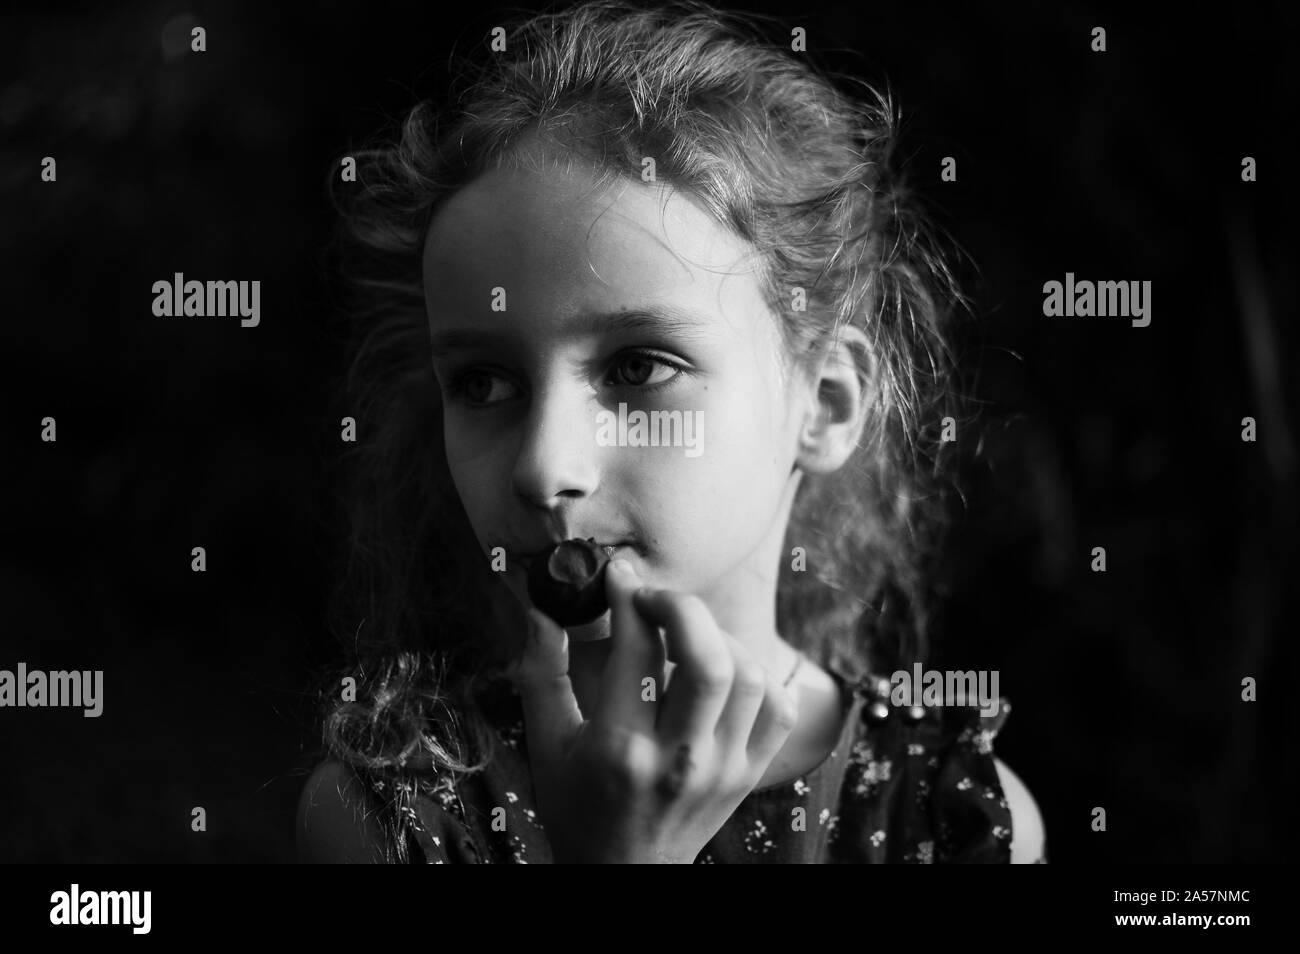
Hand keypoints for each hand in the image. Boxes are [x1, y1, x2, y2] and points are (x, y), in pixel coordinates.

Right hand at [508, 560, 799, 862]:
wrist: (622, 876)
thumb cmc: (577, 807)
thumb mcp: (546, 745)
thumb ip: (541, 675)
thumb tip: (540, 610)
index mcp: (620, 751)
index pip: (637, 653)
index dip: (629, 599)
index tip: (619, 576)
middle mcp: (678, 760)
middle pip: (709, 661)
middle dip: (683, 609)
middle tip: (655, 600)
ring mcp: (722, 770)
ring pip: (749, 677)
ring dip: (719, 638)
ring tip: (686, 636)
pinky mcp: (748, 774)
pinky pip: (777, 708)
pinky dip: (759, 676)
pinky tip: (724, 669)